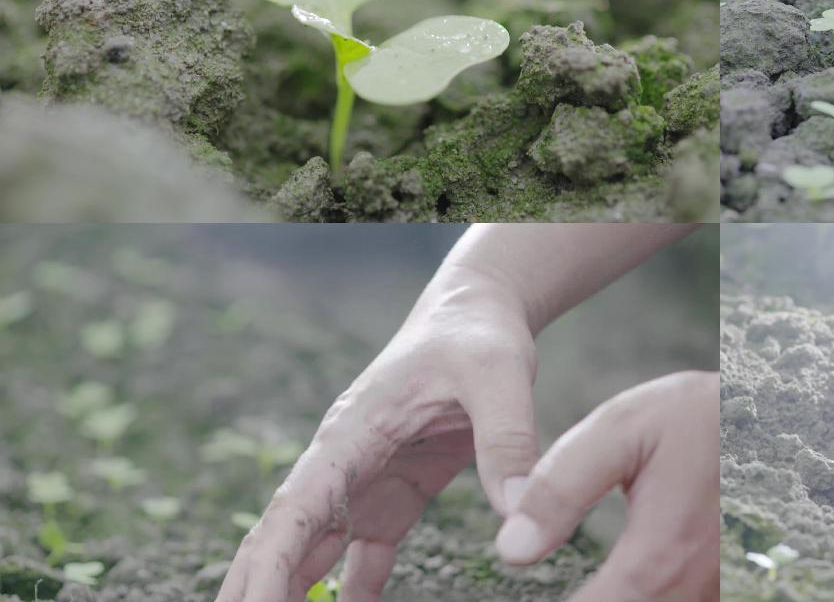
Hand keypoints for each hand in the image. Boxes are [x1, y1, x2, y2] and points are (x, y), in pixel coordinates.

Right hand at [217, 276, 540, 601]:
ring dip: (293, 593)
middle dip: (260, 588)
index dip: (270, 564)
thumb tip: (519, 516)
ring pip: (314, 550)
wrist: (479, 313)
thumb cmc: (478, 334)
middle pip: (287, 537)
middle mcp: (345, 461)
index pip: (295, 508)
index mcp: (352, 432)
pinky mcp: (394, 493)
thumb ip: (508, 442)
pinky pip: (362, 555)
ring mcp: (365, 481)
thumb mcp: (500, 376)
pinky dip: (351, 593)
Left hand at [497, 371, 719, 601]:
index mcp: (659, 556)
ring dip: (614, 597)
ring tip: (590, 579)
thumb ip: (560, 488)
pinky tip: (619, 583)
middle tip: (557, 584)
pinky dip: (647, 596)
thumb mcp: (623, 429)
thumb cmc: (700, 415)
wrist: (779, 415)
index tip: (515, 601)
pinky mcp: (727, 586)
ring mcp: (717, 591)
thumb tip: (512, 549)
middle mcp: (694, 587)